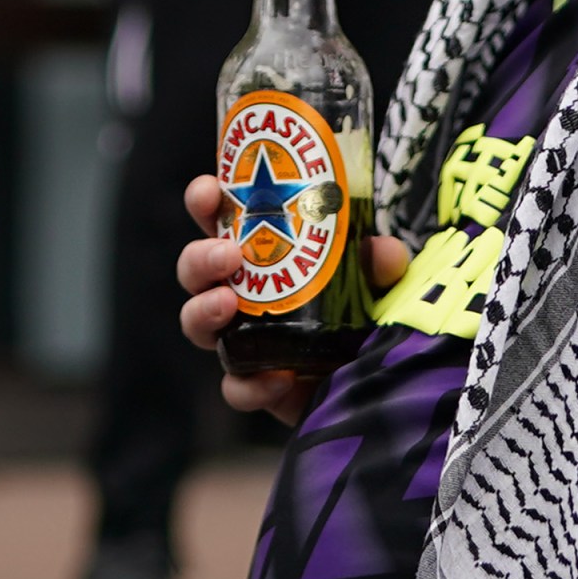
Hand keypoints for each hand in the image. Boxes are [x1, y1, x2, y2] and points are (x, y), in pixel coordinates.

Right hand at [176, 174, 410, 424]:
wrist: (378, 378)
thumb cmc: (366, 314)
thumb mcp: (381, 280)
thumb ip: (381, 265)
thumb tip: (381, 250)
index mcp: (262, 252)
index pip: (222, 219)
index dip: (206, 201)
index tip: (210, 190)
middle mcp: (243, 292)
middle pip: (196, 269)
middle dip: (200, 257)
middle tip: (227, 255)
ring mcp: (243, 339)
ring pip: (197, 323)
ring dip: (203, 310)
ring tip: (227, 303)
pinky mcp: (256, 386)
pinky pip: (236, 387)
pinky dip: (250, 384)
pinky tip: (277, 377)